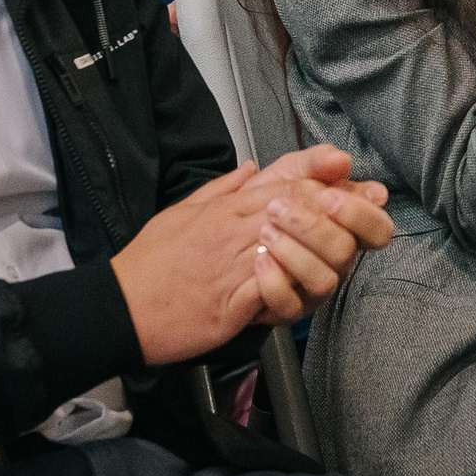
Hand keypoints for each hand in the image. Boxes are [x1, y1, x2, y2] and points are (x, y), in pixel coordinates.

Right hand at [111, 145, 390, 364]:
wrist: (119, 307)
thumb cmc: (149, 263)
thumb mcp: (183, 211)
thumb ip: (221, 188)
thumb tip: (250, 168)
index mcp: (226, 208)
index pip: (286, 185)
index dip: (323, 188)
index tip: (348, 194)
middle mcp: (232, 230)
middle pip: (299, 212)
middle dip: (334, 220)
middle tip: (355, 231)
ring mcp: (232, 264)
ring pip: (294, 248)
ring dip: (319, 258)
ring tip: (331, 266)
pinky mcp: (230, 301)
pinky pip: (273, 289)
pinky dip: (292, 289)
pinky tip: (301, 293)